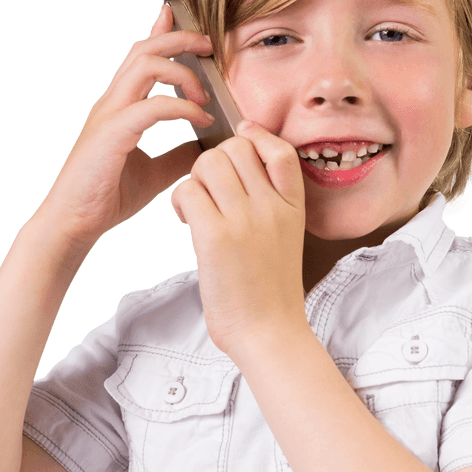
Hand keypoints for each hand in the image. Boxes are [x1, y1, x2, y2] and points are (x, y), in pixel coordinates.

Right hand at [32, 2, 215, 251]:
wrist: (73, 224)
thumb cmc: (106, 198)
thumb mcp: (154, 172)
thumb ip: (179, 155)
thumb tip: (209, 146)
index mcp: (118, 107)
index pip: (139, 57)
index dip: (160, 31)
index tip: (180, 17)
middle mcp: (111, 102)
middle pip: (144, 48)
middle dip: (179, 38)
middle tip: (208, 43)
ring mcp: (109, 114)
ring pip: (145, 64)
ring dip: (183, 70)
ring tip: (206, 91)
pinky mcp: (112, 133)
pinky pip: (153, 106)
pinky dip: (183, 107)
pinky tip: (201, 119)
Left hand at [170, 120, 308, 362]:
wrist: (268, 333)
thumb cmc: (269, 293)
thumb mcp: (285, 240)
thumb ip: (270, 206)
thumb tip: (241, 175)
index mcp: (292, 207)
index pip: (280, 150)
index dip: (255, 137)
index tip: (239, 144)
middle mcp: (271, 207)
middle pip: (236, 148)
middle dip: (214, 162)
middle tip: (210, 192)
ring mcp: (245, 219)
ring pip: (208, 162)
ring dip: (194, 180)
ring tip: (196, 208)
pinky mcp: (215, 236)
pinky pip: (187, 190)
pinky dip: (180, 202)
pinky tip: (186, 222)